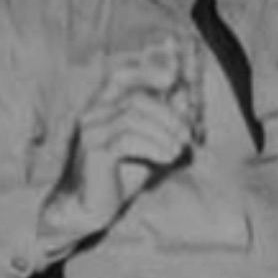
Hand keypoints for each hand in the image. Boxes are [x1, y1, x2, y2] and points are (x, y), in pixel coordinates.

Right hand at [44, 42, 192, 238]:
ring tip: (179, 150)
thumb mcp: (148, 144)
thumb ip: (163, 120)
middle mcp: (91, 114)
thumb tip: (183, 97)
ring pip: (134, 117)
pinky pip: (128, 139)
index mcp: (101, 107)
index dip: (146, 72)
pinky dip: (154, 146)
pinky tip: (167, 158)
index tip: (173, 78)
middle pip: (137, 98)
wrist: (90, 205)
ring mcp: (90, 131)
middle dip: (169, 115)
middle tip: (187, 136)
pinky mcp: (93, 150)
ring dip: (165, 132)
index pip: (120, 77)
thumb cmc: (119, 174)